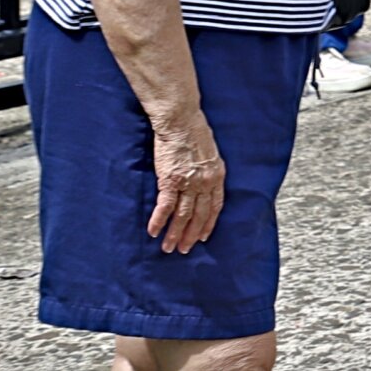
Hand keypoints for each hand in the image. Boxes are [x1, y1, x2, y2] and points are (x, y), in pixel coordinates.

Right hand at [147, 113, 225, 252]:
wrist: (181, 121)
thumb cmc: (194, 133)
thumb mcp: (209, 154)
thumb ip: (207, 171)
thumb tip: (203, 183)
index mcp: (217, 175)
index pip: (215, 206)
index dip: (208, 223)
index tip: (203, 237)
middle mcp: (205, 182)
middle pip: (199, 214)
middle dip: (191, 234)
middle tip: (184, 250)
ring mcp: (188, 182)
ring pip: (182, 215)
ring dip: (175, 233)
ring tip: (168, 248)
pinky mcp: (170, 180)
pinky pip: (165, 206)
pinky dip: (159, 221)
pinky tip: (153, 232)